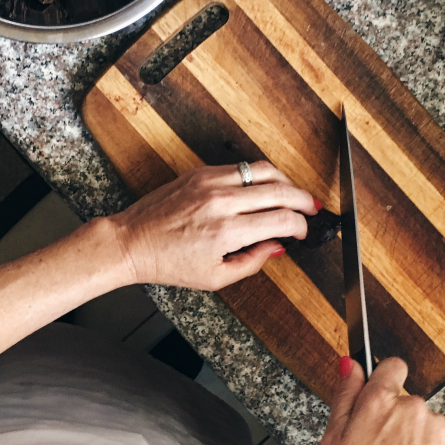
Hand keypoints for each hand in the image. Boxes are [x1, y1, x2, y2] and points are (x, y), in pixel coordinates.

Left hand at [112, 161, 317, 289]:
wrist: (133, 241)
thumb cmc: (169, 262)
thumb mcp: (215, 278)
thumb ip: (252, 262)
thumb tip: (277, 246)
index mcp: (227, 231)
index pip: (282, 219)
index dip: (300, 226)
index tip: (301, 231)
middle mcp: (222, 202)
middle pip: (281, 190)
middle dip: (304, 200)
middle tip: (312, 207)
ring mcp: (211, 182)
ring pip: (264, 170)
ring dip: (286, 181)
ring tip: (293, 193)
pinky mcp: (201, 172)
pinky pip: (241, 167)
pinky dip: (259, 176)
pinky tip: (264, 187)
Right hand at [321, 358, 444, 444]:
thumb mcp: (334, 443)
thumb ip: (344, 396)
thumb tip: (349, 364)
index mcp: (379, 402)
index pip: (391, 366)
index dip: (384, 380)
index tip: (380, 397)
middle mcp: (412, 408)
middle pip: (406, 400)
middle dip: (395, 418)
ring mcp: (436, 428)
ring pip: (424, 422)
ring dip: (414, 438)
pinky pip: (440, 442)